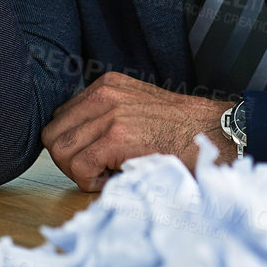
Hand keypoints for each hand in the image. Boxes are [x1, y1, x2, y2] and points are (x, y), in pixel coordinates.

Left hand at [41, 72, 235, 191]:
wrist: (213, 134)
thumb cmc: (179, 130)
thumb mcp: (137, 109)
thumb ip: (105, 116)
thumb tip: (76, 142)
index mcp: (106, 86)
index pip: (60, 119)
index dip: (71, 145)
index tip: (93, 158)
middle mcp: (103, 94)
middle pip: (53, 134)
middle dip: (68, 160)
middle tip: (94, 170)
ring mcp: (109, 114)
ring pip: (60, 151)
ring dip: (78, 171)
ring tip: (105, 173)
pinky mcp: (116, 137)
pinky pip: (78, 166)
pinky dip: (89, 181)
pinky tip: (112, 178)